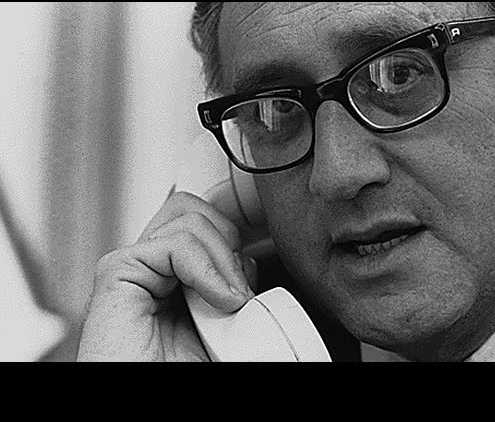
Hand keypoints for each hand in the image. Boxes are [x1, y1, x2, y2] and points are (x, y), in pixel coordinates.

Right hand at [76, 189, 256, 361]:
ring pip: (189, 215)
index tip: (258, 272)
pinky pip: (174, 242)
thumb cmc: (182, 372)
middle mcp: (156, 269)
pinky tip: (220, 300)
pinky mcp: (118, 273)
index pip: (210, 225)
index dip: (239, 237)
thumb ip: (234, 289)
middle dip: (231, 240)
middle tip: (241, 290)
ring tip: (230, 300)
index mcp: (179, 279)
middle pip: (198, 211)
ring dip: (222, 255)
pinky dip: (206, 266)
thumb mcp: (229, 327)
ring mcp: (137, 268)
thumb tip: (252, 260)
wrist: (149, 409)